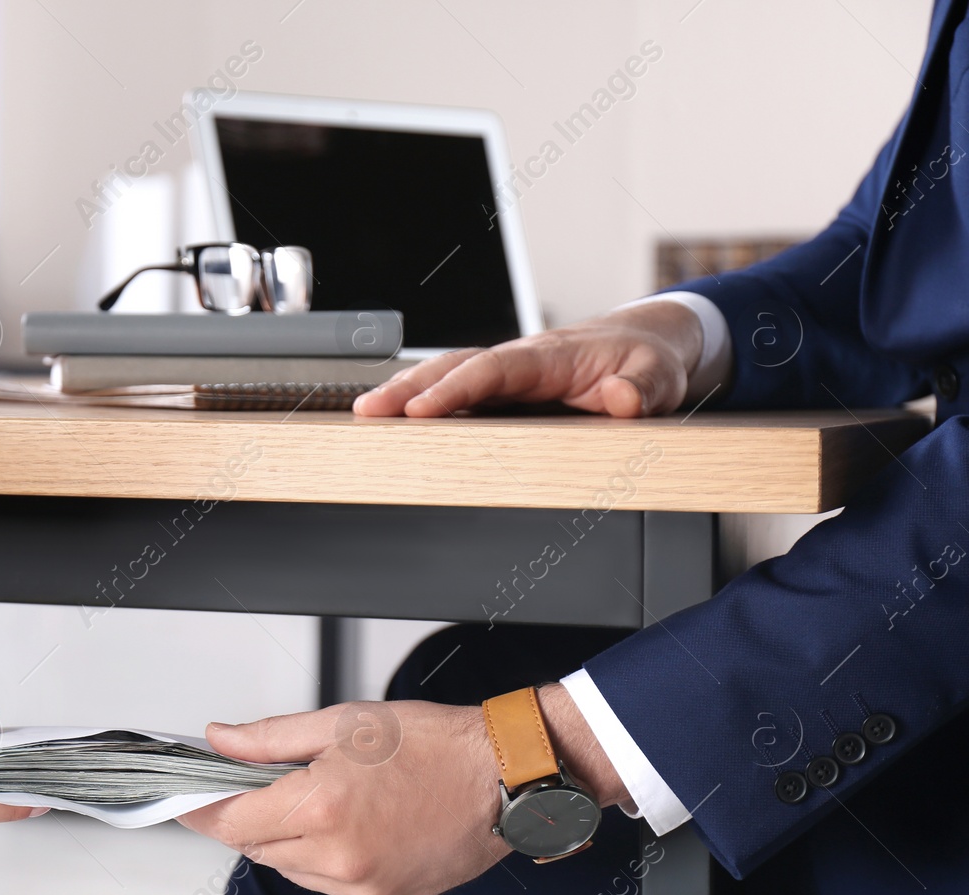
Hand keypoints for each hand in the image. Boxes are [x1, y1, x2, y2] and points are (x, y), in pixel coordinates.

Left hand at [178, 684, 626, 894]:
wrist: (504, 778)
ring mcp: (362, 885)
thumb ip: (269, 738)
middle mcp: (337, 857)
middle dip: (251, 817)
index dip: (203, 809)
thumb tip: (218, 741)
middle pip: (258, 848)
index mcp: (321, 807)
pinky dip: (323, 858)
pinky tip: (351, 823)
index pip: (233, 822)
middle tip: (263, 783)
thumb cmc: (434, 743)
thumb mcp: (341, 722)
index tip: (186, 798)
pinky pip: (329, 883)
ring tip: (323, 797)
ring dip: (288, 839)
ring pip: (291, 869)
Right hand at [354, 300, 703, 418]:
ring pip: (448, 375)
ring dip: (406, 392)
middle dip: (407, 387)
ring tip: (365, 415)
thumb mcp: (660, 375)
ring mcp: (509, 374)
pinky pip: (459, 390)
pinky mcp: (506, 390)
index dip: (453, 389)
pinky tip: (397, 421)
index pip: (491, 369)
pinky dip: (424, 400)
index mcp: (550, 355)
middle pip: (453, 367)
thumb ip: (643, 389)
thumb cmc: (648, 359)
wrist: (649, 343)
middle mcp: (520, 360)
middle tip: (366, 411)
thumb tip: (621, 399)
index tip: (419, 411)